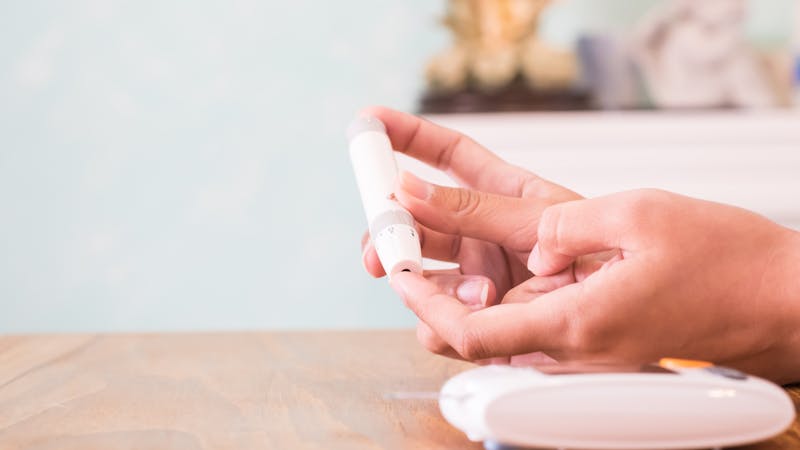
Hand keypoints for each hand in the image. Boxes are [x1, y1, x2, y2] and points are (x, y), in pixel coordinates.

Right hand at [357, 106, 580, 358]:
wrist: (626, 318)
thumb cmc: (599, 258)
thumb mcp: (538, 220)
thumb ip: (471, 209)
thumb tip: (406, 188)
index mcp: (500, 195)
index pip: (446, 155)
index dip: (407, 135)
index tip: (369, 122)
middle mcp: (480, 234)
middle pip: (414, 221)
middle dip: (388, 232)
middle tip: (380, 246)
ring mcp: (476, 276)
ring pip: (417, 274)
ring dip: (418, 281)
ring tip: (464, 286)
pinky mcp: (477, 319)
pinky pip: (438, 320)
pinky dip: (443, 319)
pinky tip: (477, 311)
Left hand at [391, 189, 799, 382]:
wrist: (780, 301)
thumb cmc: (727, 262)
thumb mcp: (638, 216)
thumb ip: (564, 226)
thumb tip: (521, 238)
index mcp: (576, 324)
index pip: (468, 333)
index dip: (421, 302)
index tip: (400, 268)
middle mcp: (575, 354)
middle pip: (477, 340)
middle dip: (435, 298)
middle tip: (414, 252)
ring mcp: (589, 357)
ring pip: (503, 338)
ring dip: (470, 299)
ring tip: (452, 250)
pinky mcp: (602, 350)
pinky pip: (537, 334)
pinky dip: (509, 304)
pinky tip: (510, 268)